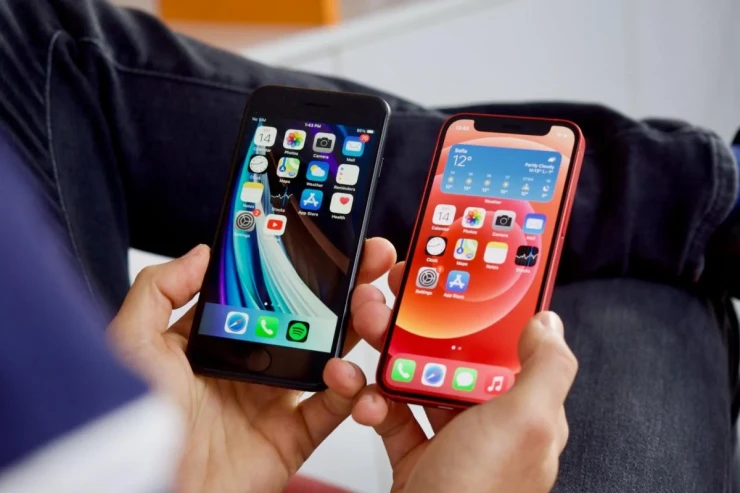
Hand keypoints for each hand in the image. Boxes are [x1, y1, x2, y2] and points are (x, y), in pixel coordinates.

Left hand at [109, 239, 395, 492]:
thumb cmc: (132, 429)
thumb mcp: (132, 344)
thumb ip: (158, 290)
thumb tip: (201, 252)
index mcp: (213, 341)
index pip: (262, 291)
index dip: (291, 264)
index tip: (321, 235)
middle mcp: (248, 366)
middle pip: (306, 318)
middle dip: (340, 287)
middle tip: (366, 260)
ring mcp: (273, 400)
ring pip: (329, 356)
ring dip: (355, 329)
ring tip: (369, 307)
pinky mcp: (292, 436)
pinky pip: (333, 409)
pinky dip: (351, 390)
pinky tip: (348, 372)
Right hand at [350, 262, 577, 492]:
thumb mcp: (525, 426)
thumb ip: (546, 370)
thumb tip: (549, 323)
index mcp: (521, 409)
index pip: (507, 344)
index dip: (484, 309)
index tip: (456, 278)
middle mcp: (488, 422)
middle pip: (453, 357)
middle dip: (418, 330)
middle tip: (391, 306)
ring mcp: (451, 440)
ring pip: (416, 380)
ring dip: (386, 361)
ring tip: (365, 345)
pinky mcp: (417, 455)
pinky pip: (392, 415)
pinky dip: (373, 404)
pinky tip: (363, 399)